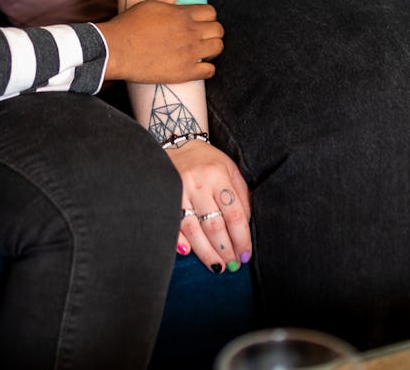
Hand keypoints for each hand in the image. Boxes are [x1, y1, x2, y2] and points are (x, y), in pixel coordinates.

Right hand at [97, 0, 222, 82]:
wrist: (115, 50)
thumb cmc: (129, 25)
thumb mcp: (149, 4)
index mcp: (182, 15)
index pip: (211, 12)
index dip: (207, 16)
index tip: (200, 22)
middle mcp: (190, 32)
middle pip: (218, 30)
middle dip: (213, 32)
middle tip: (202, 37)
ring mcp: (189, 53)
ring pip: (217, 48)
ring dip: (212, 48)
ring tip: (202, 51)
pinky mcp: (185, 72)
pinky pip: (209, 71)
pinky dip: (207, 69)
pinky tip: (197, 67)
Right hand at [171, 140, 252, 271]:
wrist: (178, 142)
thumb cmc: (210, 162)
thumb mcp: (231, 171)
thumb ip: (240, 198)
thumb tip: (244, 230)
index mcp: (219, 176)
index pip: (234, 214)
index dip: (241, 238)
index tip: (246, 255)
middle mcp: (198, 183)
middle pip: (214, 225)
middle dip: (225, 249)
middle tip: (232, 265)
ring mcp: (178, 191)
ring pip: (193, 229)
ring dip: (206, 252)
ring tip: (217, 266)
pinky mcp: (164, 197)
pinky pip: (173, 225)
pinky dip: (180, 240)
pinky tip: (188, 253)